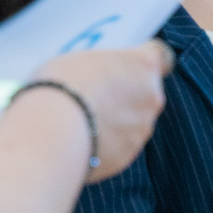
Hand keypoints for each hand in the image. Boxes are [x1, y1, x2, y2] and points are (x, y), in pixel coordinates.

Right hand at [31, 42, 172, 182]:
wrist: (52, 131)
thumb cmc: (61, 85)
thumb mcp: (79, 60)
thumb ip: (103, 69)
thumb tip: (102, 78)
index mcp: (144, 64)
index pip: (160, 57)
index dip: (141, 65)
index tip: (126, 68)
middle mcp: (152, 96)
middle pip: (145, 93)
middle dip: (124, 96)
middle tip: (93, 98)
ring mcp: (142, 128)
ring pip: (133, 122)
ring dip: (115, 122)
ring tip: (81, 123)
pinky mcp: (129, 155)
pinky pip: (119, 146)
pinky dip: (105, 144)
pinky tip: (81, 141)